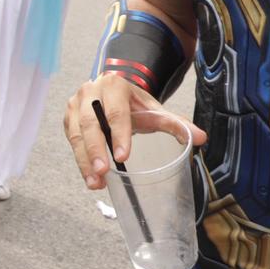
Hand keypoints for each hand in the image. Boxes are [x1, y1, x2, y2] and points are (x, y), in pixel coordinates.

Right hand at [63, 75, 204, 190]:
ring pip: (76, 134)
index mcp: (114, 86)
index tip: (122, 157)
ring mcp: (75, 105)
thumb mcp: (155, 110)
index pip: (115, 111)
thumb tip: (201, 137)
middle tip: (104, 172)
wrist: (113, 92)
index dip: (119, 134)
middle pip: (90, 123)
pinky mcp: (68, 119)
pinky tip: (90, 178)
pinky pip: (72, 142)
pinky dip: (80, 161)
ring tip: (95, 182)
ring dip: (84, 160)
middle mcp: (90, 92)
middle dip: (95, 150)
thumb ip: (176, 124)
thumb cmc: (134, 104)